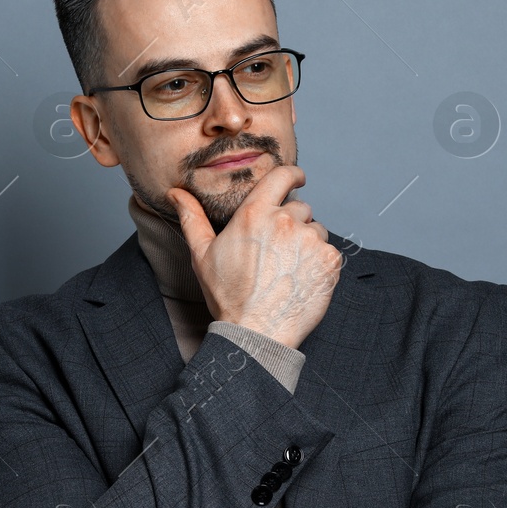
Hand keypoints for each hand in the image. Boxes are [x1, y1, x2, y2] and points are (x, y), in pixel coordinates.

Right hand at [168, 164, 341, 350]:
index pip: (282, 176)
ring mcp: (310, 240)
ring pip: (316, 230)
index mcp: (254, 214)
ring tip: (288, 269)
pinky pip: (330, 251)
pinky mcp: (328, 260)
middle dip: (293, 223)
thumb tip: (176, 193)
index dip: (293, 175)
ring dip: (307, 243)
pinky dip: (320, 263)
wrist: (256, 332)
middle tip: (278, 252)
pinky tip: (302, 279)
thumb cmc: (228, 296)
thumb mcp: (202, 255)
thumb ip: (192, 218)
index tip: (298, 179)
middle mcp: (285, 221)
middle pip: (300, 208)